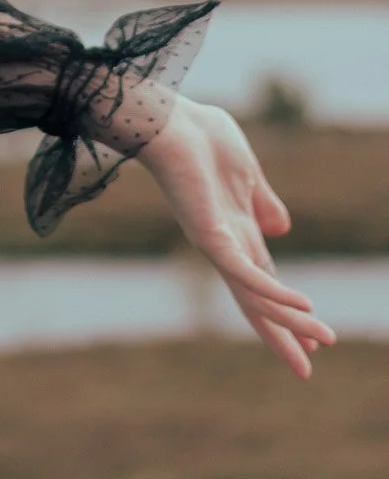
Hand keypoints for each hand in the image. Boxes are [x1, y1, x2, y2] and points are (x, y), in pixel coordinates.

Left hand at [139, 95, 335, 378]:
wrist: (168, 120)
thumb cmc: (200, 136)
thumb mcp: (246, 172)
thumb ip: (263, 202)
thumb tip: (280, 230)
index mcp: (235, 231)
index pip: (265, 281)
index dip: (288, 310)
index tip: (313, 338)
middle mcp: (224, 244)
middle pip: (258, 302)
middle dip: (283, 335)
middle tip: (306, 372)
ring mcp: (216, 243)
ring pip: (257, 296)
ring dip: (293, 321)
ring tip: (323, 340)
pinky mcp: (210, 235)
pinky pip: (247, 273)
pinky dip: (275, 291)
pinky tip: (303, 305)